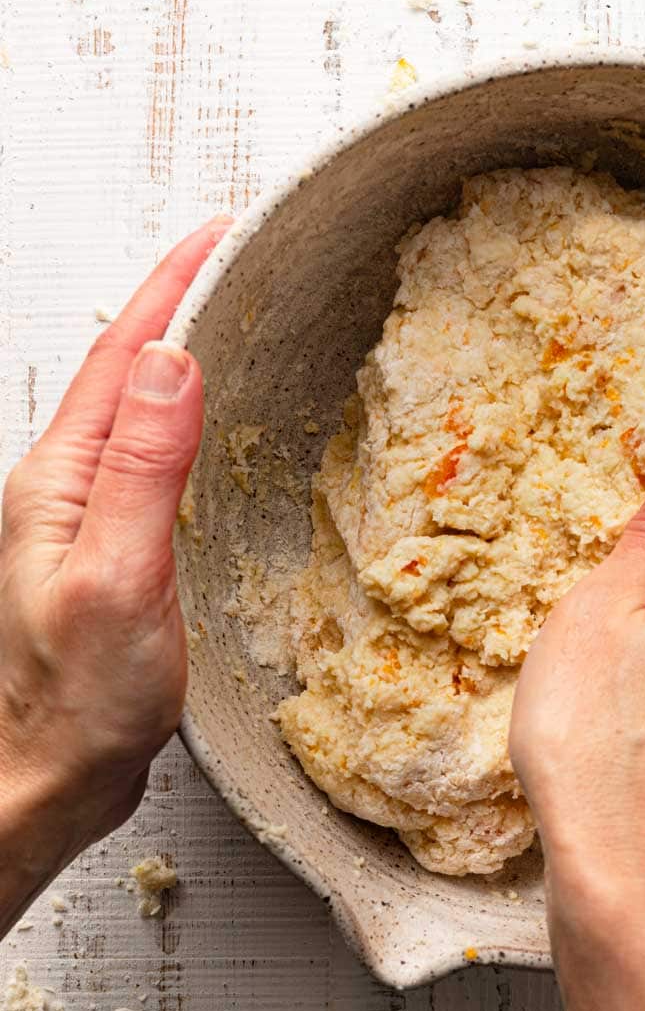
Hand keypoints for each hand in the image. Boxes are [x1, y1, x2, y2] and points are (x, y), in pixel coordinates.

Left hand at [0, 219, 227, 910]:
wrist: (46, 779)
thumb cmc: (74, 701)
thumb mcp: (117, 577)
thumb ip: (141, 468)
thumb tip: (171, 361)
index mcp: (60, 479)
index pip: (123, 355)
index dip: (171, 285)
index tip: (219, 231)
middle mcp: (65, 488)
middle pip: (125, 367)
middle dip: (177, 298)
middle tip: (233, 253)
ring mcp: (84, 519)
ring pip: (136, 408)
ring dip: (180, 352)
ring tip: (228, 314)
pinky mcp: (110, 551)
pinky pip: (148, 455)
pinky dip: (186, 416)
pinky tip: (209, 424)